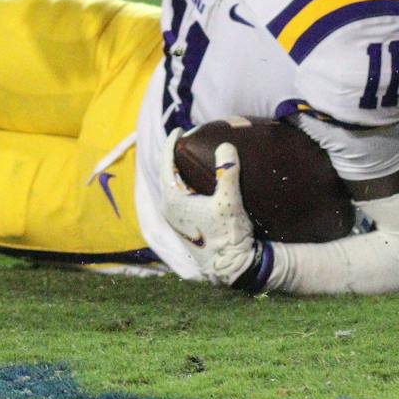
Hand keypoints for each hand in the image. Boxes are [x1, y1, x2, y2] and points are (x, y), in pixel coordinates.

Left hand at [161, 132, 267, 289]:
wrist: (232, 268)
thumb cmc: (227, 236)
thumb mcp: (229, 202)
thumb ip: (227, 172)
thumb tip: (226, 145)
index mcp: (172, 201)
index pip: (166, 165)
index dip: (171, 145)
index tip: (179, 130)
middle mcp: (169, 210)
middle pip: (167, 174)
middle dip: (175, 156)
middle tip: (188, 139)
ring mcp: (176, 219)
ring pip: (174, 186)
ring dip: (181, 170)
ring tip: (194, 155)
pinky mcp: (185, 226)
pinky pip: (181, 197)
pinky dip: (187, 183)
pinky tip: (201, 180)